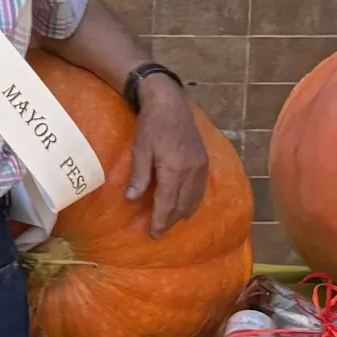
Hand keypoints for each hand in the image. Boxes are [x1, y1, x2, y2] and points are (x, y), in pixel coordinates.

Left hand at [126, 74, 210, 235]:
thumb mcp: (140, 149)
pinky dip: (193, 200)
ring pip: (194, 199)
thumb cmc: (151, 124)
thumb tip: (132, 199)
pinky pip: (200, 188)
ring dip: (183, 212)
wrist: (170, 102)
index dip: (161, 220)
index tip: (154, 234)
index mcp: (174, 169)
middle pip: (182, 204)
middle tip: (159, 231)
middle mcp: (191, 170)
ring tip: (171, 221)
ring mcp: (200, 166)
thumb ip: (139, 176)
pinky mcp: (204, 160)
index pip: (167, 203)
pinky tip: (185, 204)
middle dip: (171, 220)